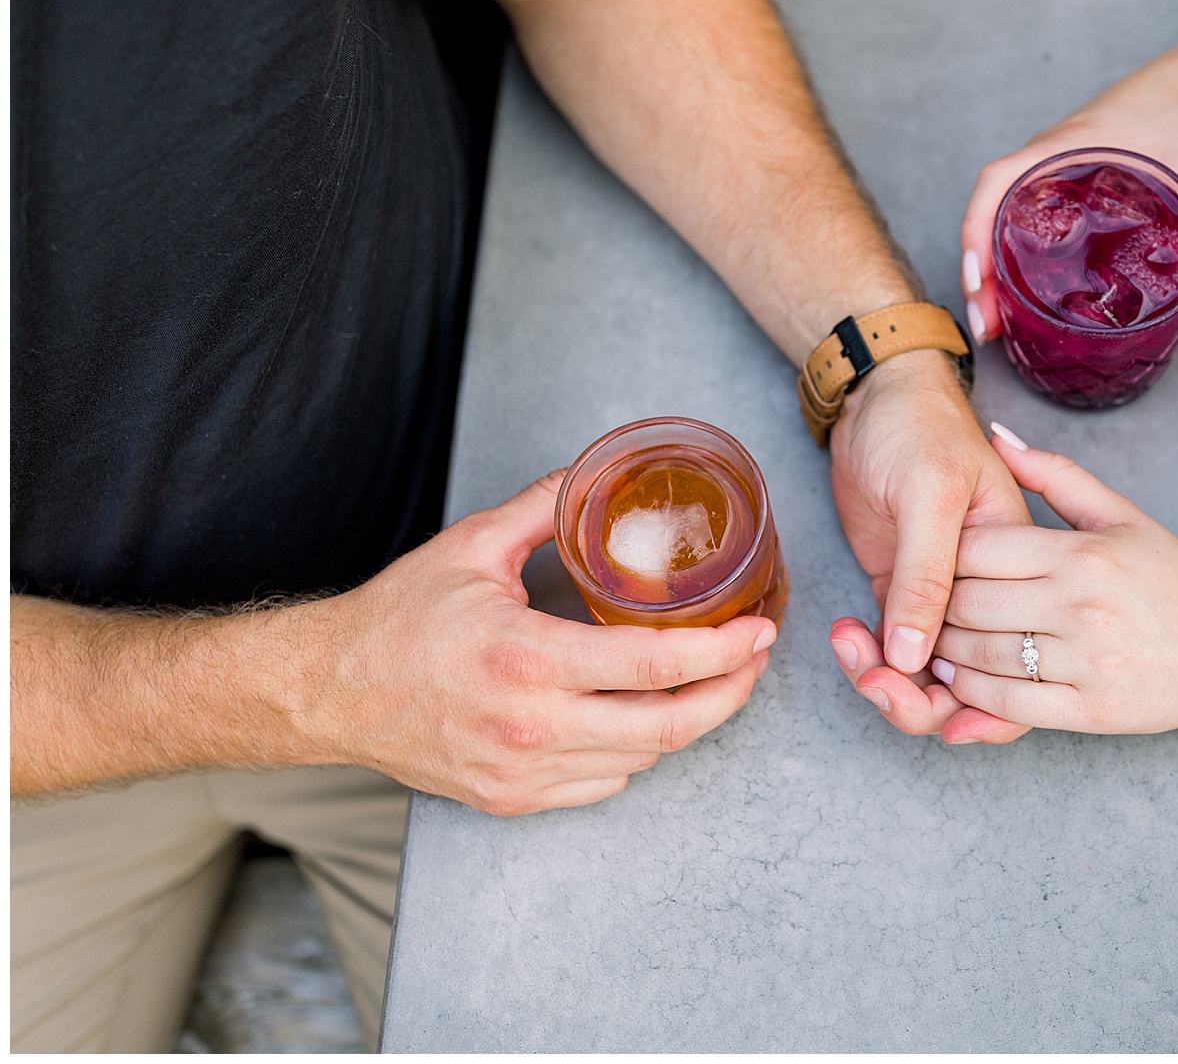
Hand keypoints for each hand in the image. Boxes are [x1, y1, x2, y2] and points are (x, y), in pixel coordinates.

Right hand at [280, 472, 776, 815]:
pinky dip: (636, 751)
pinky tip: (644, 715)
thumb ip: (546, 505)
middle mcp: (531, 727)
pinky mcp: (513, 798)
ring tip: (711, 682)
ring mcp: (523, 773)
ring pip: (642, 760)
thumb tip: (597, 471)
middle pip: (668, 727)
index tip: (758, 631)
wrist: (328, 691)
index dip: (723, 651)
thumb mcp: (473, 546)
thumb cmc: (397, 619)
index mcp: (527, 660)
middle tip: (754, 660)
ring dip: (686, 723)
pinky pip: (603, 783)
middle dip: (730, 694)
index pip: (655, 665)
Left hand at [826, 348, 1031, 743]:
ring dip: (889, 683)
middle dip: (915, 695)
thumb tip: (914, 657)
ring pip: (932, 679)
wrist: (876, 398)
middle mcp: (990, 593)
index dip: (965, 692)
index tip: (908, 679)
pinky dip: (871, 661)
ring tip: (851, 652)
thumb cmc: (920, 426)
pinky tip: (846, 638)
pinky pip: (900, 654)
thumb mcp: (931, 492)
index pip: (1011, 655)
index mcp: (1023, 566)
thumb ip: (926, 574)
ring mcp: (946, 598)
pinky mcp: (906, 596)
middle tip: (871, 675)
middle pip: (971, 683)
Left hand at [927, 425, 1177, 739]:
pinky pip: (1008, 702)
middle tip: (926, 605)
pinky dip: (972, 694)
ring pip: (980, 656)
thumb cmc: (1173, 581)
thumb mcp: (1121, 515)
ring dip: (945, 651)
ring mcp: (1087, 661)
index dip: (942, 556)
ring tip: (936, 641)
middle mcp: (1082, 606)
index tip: (935, 561)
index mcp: (1083, 554)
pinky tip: (962, 679)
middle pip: (968, 603)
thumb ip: (1055, 475)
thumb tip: (997, 435)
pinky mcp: (1091, 710)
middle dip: (936, 606)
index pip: (977, 551)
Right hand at [958, 81, 1177, 344]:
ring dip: (984, 271)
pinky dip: (1002, 259)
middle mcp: (1042, 160)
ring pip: (993, 221)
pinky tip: (1010, 297)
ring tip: (990, 321)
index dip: (978, 229)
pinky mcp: (1051, 188)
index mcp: (1065, 146)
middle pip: (985, 212)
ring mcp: (1042, 175)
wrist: (1176, 90)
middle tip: (985, 323)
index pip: (998, 181)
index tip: (977, 277)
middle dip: (976, 271)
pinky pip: (1011, 222)